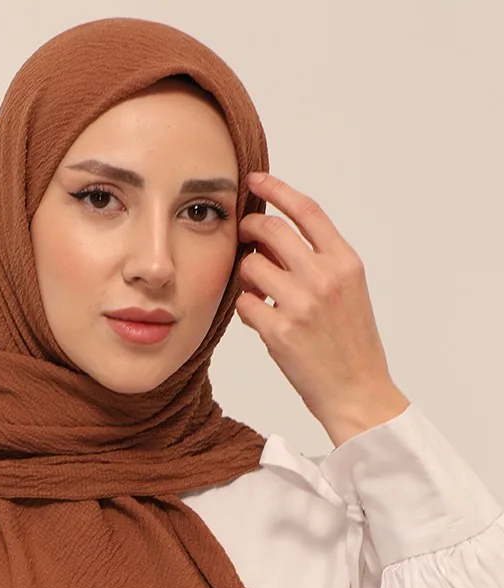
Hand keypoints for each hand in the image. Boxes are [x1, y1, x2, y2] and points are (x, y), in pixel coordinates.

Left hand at [236, 172, 408, 445]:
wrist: (357, 392)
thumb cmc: (352, 344)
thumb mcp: (348, 292)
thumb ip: (319, 261)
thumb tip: (275, 238)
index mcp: (345, 262)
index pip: (307, 210)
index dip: (276, 189)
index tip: (255, 180)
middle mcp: (324, 277)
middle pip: (271, 231)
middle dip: (249, 229)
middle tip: (244, 237)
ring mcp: (301, 304)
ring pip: (251, 266)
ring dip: (246, 275)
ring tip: (260, 292)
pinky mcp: (279, 332)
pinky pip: (244, 303)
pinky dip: (247, 308)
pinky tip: (261, 320)